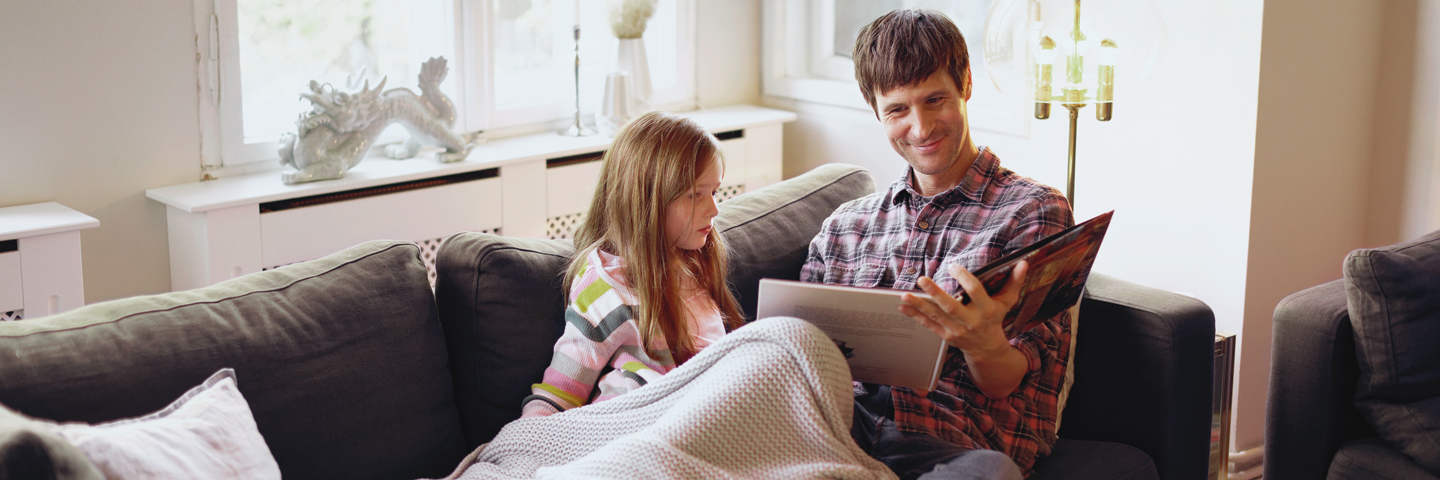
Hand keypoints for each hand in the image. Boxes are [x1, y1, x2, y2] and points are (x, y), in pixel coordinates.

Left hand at [898, 260, 1027, 355]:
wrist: (988, 349)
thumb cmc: (996, 319)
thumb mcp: (1007, 302)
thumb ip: (1014, 282)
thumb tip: (1024, 262)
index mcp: (987, 310)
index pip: (975, 292)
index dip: (964, 278)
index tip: (953, 266)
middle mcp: (971, 321)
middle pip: (951, 306)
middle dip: (935, 293)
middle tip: (922, 279)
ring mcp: (957, 330)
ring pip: (936, 316)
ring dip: (919, 305)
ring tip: (904, 295)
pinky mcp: (946, 336)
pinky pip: (928, 324)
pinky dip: (915, 316)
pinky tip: (903, 305)